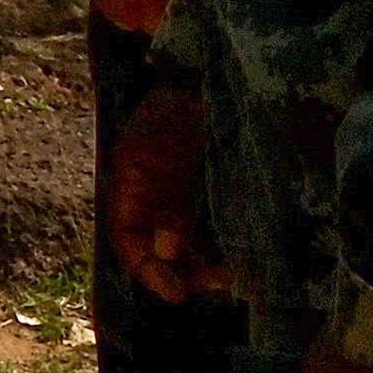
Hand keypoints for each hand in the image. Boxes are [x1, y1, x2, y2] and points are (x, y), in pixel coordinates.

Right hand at [105, 79, 223, 306]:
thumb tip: (169, 249)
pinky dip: (223, 249)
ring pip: (188, 247)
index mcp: (131, 188)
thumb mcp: (161, 152)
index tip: (176, 293)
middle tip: (216, 283)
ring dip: (205, 266)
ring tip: (234, 278)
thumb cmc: (176, 109)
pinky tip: (243, 259)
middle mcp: (154, 200)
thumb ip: (166, 202)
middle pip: (159, 251)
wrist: (205, 79)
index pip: (129, 240)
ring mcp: (183, 198)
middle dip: (183, 272)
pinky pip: (212, 232)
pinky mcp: (212, 195)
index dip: (147, 270)